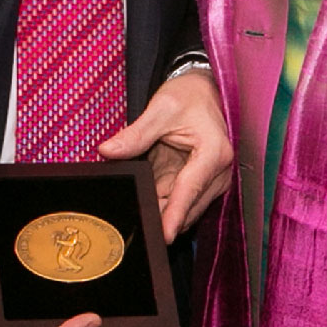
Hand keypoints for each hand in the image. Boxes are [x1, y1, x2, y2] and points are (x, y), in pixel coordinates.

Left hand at [98, 67, 232, 242]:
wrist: (204, 90)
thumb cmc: (189, 96)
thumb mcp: (161, 109)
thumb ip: (135, 134)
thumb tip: (107, 151)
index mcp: (214, 153)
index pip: (189, 191)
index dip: (174, 215)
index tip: (163, 236)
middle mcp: (219, 172)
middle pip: (187, 207)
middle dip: (161, 216)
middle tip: (133, 221)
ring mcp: (212, 180)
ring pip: (183, 209)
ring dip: (161, 209)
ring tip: (135, 207)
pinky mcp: (202, 183)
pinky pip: (179, 201)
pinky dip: (162, 202)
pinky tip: (145, 197)